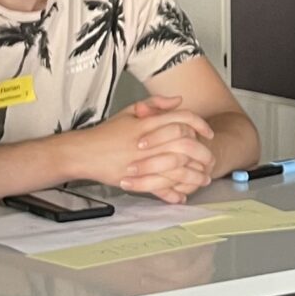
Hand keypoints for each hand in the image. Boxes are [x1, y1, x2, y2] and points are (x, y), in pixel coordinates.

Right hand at [70, 98, 215, 200]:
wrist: (84, 153)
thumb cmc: (107, 133)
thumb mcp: (130, 111)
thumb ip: (155, 104)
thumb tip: (178, 100)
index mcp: (148, 123)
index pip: (183, 119)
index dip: (200, 125)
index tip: (209, 133)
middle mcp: (149, 142)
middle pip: (186, 145)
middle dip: (204, 153)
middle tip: (211, 159)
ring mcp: (144, 161)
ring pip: (178, 168)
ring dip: (195, 175)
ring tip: (204, 179)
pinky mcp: (137, 179)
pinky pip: (161, 187)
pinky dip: (174, 193)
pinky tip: (182, 195)